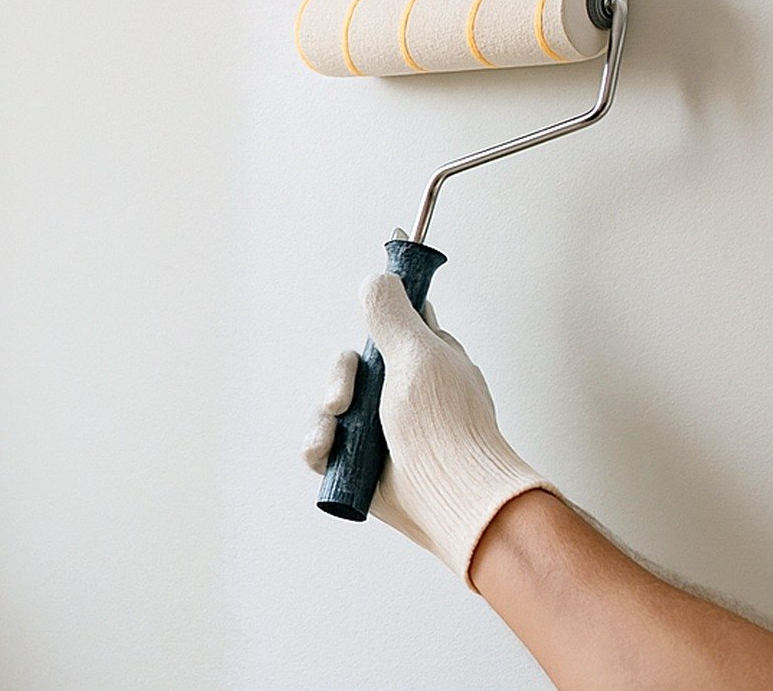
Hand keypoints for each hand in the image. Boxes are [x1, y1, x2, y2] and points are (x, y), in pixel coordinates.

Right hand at [303, 273, 555, 585]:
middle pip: (352, 364)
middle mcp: (404, 391)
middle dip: (341, 377)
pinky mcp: (361, 464)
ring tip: (337, 427)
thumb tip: (378, 277)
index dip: (375, 318)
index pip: (396, 324)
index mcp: (428, 360)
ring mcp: (383, 429)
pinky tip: (326, 450)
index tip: (365, 327)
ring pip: (332, 405)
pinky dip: (320, 445)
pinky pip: (325, 444)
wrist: (453, 495)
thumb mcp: (419, 353)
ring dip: (326, 415)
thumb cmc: (446, 424)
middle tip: (347, 398)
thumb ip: (392, 314)